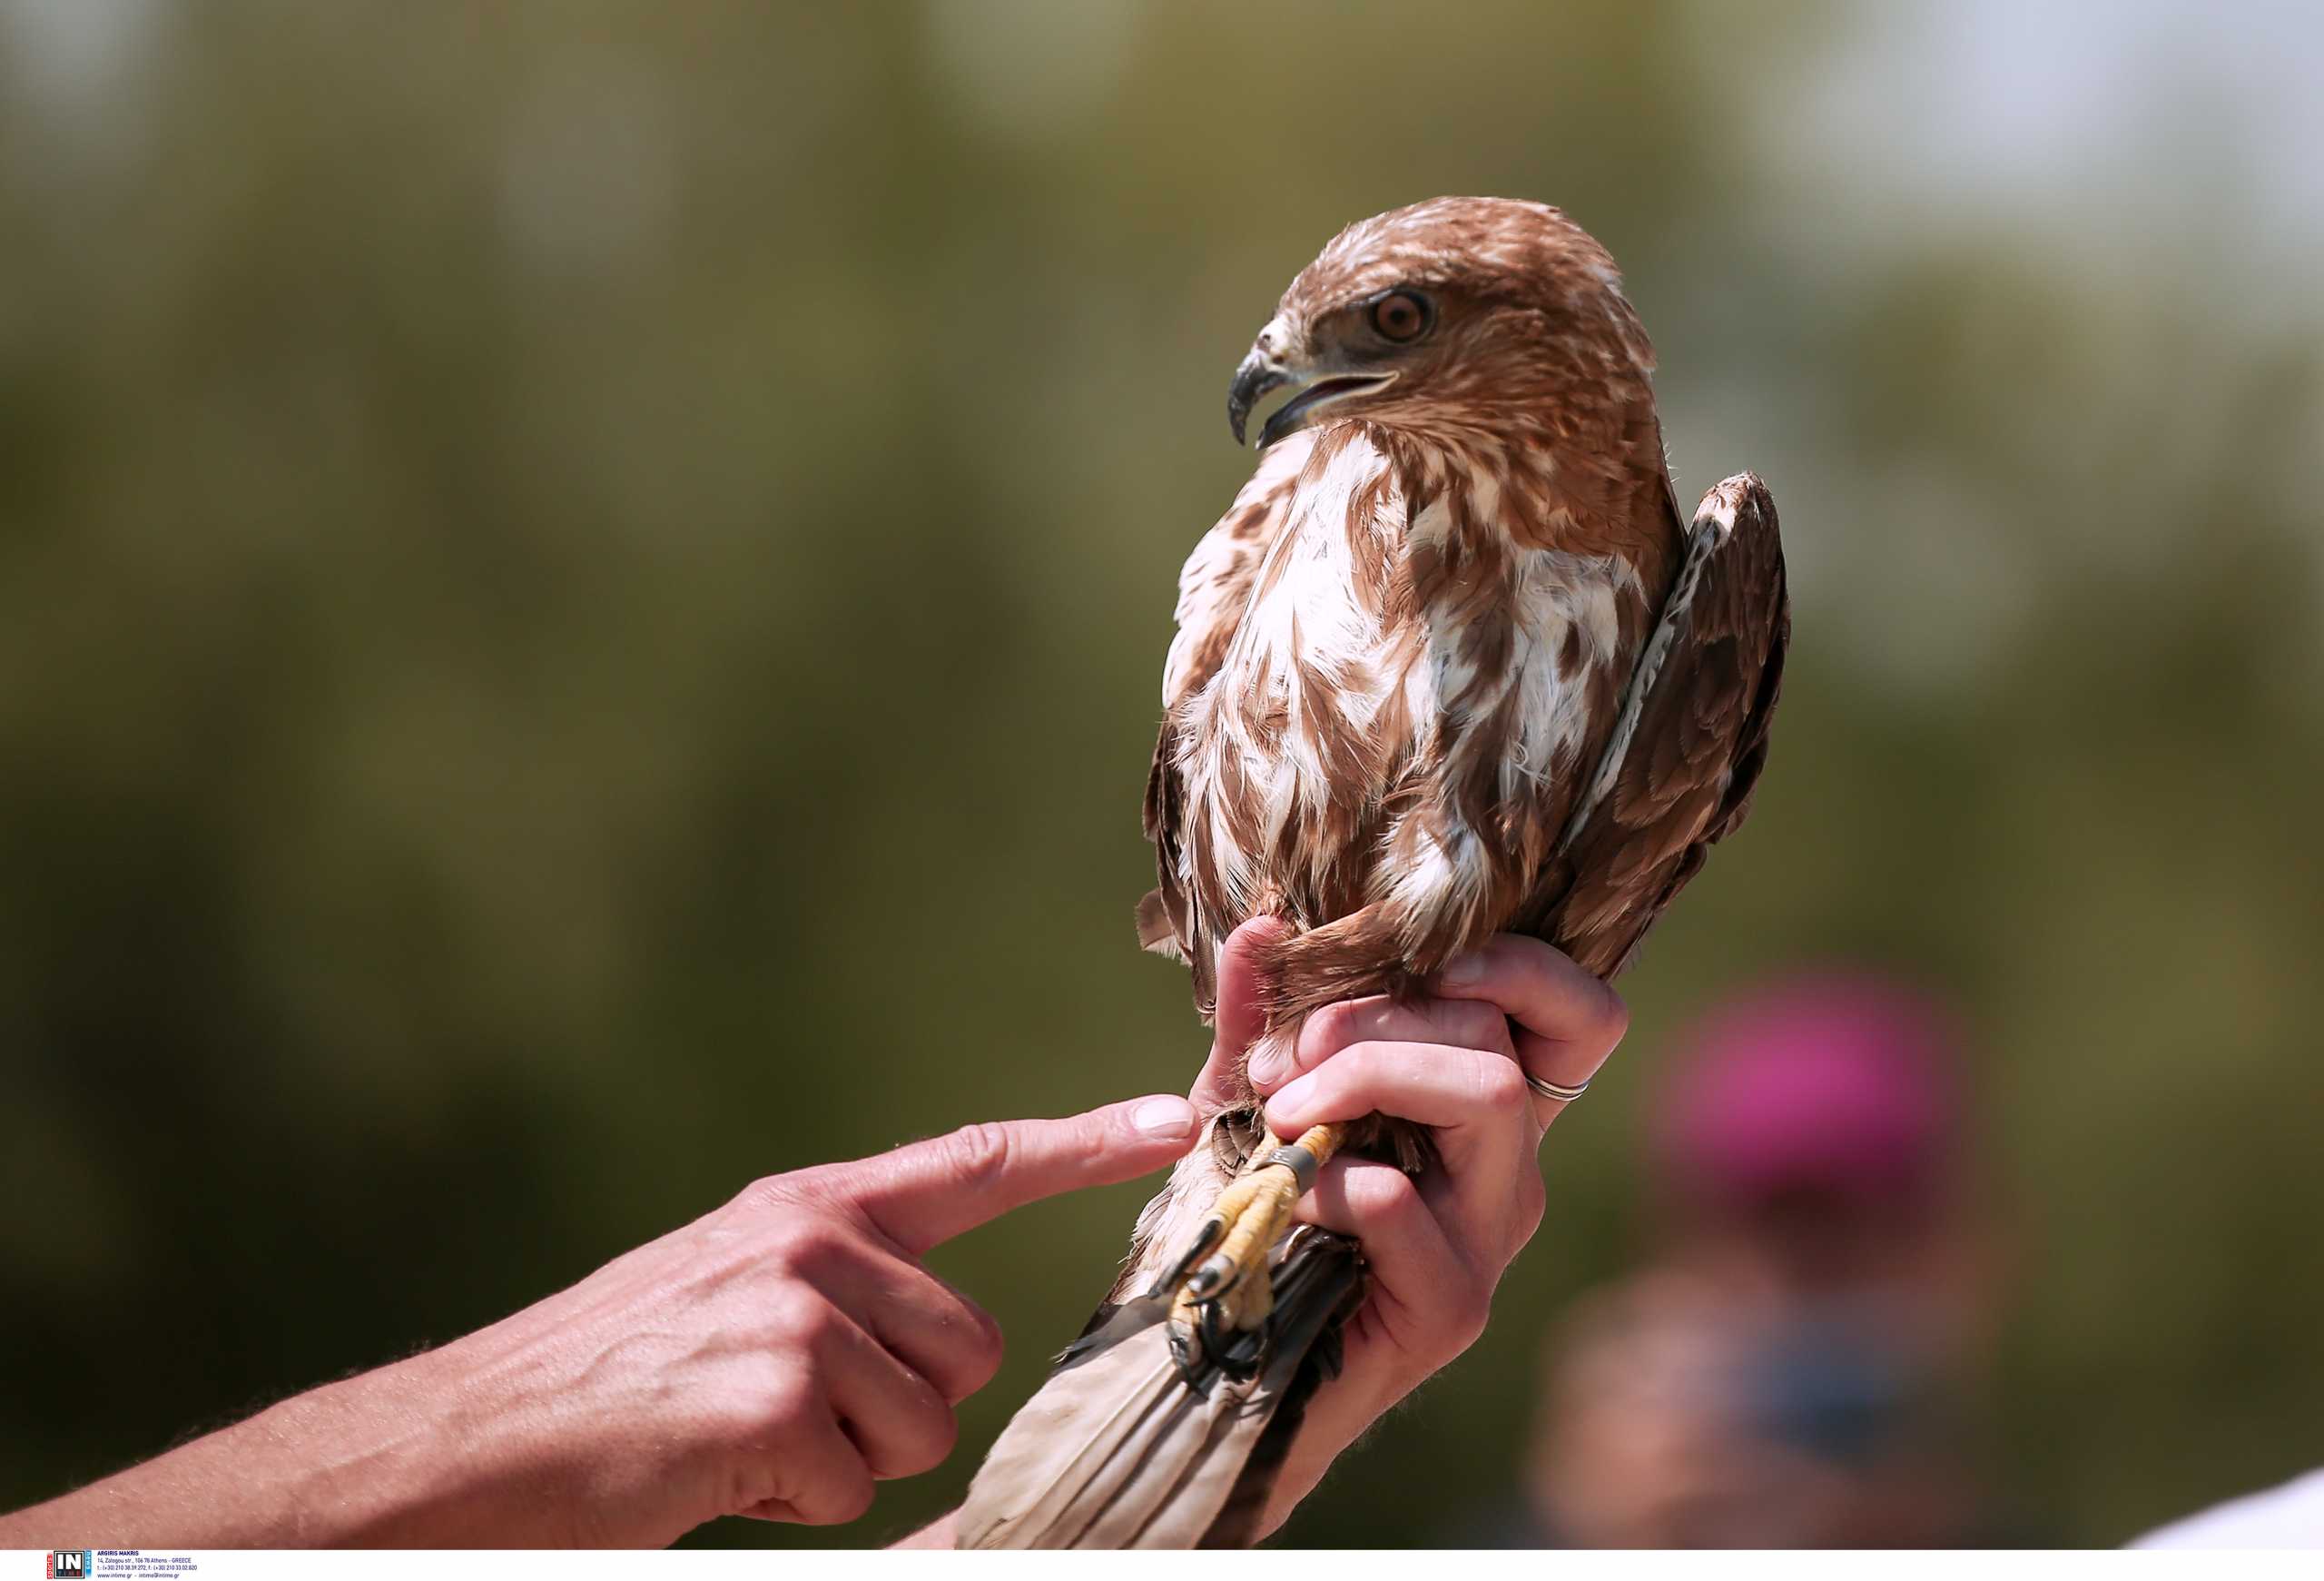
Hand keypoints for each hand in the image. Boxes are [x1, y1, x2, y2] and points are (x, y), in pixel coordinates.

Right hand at [443, 1094, 1201, 1541]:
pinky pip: (856, 1479)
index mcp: (808, 1208)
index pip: (973, 1162)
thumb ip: (837, 1281)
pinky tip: (717, 1469)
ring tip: (740, 1438)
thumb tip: (941, 1335)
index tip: (1173, 1124)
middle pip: (970, 1347)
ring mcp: (794, 1312)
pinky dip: (795, 1499)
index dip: (1082, 1147)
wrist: (476, 1439)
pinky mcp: (773, 1394)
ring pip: (925, 1423)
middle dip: (904, 1405)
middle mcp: (812, 1241)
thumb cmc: (608, 1379)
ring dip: (847, 1459)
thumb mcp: (726, 1285)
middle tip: (786, 1414)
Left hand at [1190, 919, 1628, 1532]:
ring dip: (1363, 1078)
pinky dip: (1321, 1181)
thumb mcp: (1250, 1100)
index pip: (1585, 1019)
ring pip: (1485, 1095)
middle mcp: (1512, 1173)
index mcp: (1485, 1115)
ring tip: (1279, 1118)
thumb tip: (1260, 925)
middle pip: (1498, 1042)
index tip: (1419, 964)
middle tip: (1281, 1065)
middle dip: (1376, 1022)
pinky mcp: (1452, 1308)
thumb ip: (1261, 1017)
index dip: (1524, 969)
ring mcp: (1491, 1244)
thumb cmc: (1253, 1220)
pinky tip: (1276, 1203)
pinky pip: (1397, 1199)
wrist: (1227, 1369)